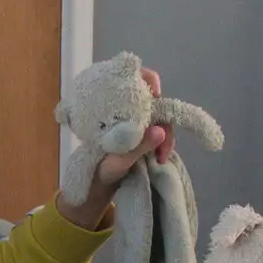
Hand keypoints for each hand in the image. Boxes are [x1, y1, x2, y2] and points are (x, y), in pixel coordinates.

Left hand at [56, 66, 175, 230]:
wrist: (96, 185)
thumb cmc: (99, 169)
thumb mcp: (116, 161)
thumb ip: (136, 146)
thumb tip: (160, 131)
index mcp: (112, 105)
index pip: (132, 77)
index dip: (147, 80)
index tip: (156, 94)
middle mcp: (126, 108)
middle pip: (153, 100)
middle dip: (162, 120)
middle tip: (162, 147)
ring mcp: (136, 120)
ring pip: (160, 117)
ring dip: (165, 135)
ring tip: (161, 157)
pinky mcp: (144, 132)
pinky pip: (161, 130)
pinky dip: (164, 141)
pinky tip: (161, 157)